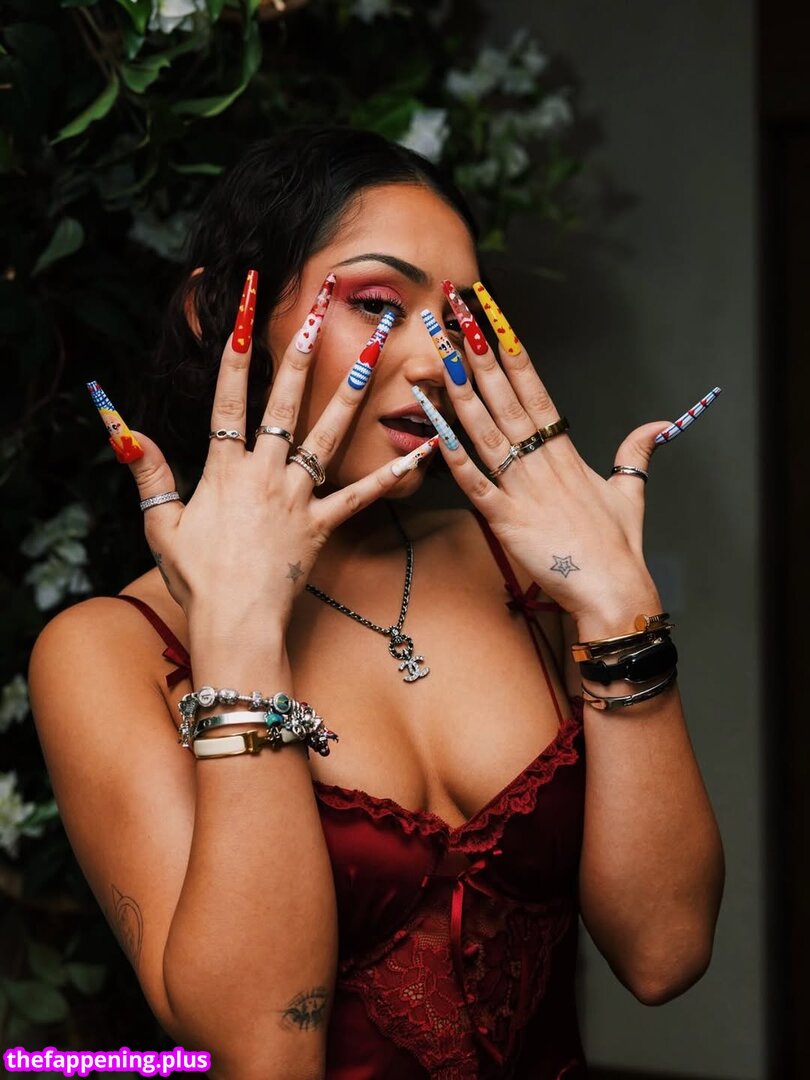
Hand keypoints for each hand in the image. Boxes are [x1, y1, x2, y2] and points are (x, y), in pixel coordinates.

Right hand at [126, 271, 426, 631]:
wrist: (235, 623)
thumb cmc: (197, 578)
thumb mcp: (161, 526)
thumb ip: (150, 474)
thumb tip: (122, 430)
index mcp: (224, 470)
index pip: (227, 399)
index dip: (232, 351)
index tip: (240, 308)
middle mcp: (265, 474)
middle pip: (284, 403)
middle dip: (299, 351)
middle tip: (316, 308)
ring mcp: (298, 498)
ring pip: (327, 435)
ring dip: (350, 392)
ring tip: (374, 353)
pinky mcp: (324, 525)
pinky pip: (362, 497)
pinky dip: (392, 476)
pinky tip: (423, 451)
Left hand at [427, 284, 671, 634]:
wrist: (615, 592)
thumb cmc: (618, 546)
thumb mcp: (630, 490)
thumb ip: (636, 451)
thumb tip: (657, 425)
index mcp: (565, 450)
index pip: (533, 386)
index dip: (510, 347)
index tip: (491, 314)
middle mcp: (541, 461)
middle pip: (503, 396)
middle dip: (476, 352)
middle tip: (452, 312)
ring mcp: (522, 489)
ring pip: (485, 430)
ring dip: (458, 391)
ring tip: (436, 353)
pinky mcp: (507, 522)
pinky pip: (475, 485)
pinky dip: (455, 458)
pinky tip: (434, 429)